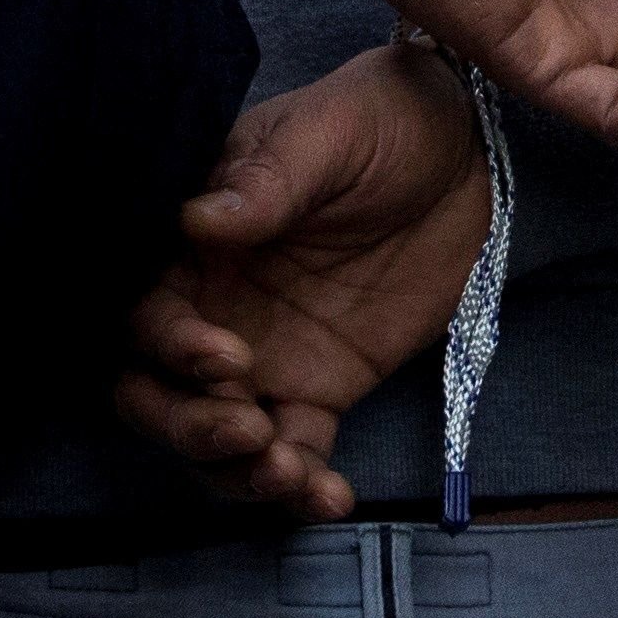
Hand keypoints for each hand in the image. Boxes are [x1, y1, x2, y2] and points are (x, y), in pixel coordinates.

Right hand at [115, 45, 491, 516]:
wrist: (471, 154)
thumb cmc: (384, 119)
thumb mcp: (332, 132)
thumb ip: (269, 182)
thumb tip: (197, 218)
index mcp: (196, 243)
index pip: (146, 311)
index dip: (169, 346)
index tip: (225, 356)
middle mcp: (213, 306)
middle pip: (155, 391)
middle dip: (186, 427)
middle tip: (248, 430)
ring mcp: (262, 355)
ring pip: (214, 435)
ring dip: (235, 471)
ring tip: (288, 474)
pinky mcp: (318, 389)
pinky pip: (294, 452)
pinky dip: (301, 488)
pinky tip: (330, 498)